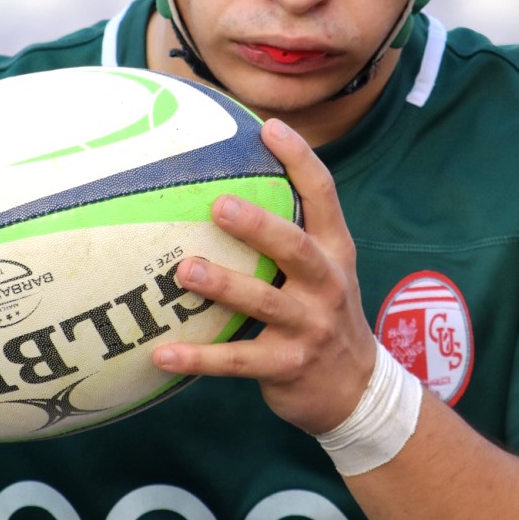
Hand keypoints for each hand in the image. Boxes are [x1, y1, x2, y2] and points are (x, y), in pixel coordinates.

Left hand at [152, 118, 376, 434]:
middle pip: (295, 247)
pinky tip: (161, 353)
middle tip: (218, 204)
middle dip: (258, 225)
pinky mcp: (288, 366)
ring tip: (184, 270)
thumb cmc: (323, 315)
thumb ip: (290, 234)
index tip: (270, 128)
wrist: (357, 391)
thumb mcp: (324, 270)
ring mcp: (310, 327)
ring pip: (265, 302)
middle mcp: (327, 284)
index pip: (324, 196)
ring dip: (224, 285)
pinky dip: (199, 358)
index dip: (300, 160)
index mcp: (335, 251)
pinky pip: (237, 362)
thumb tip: (228, 183)